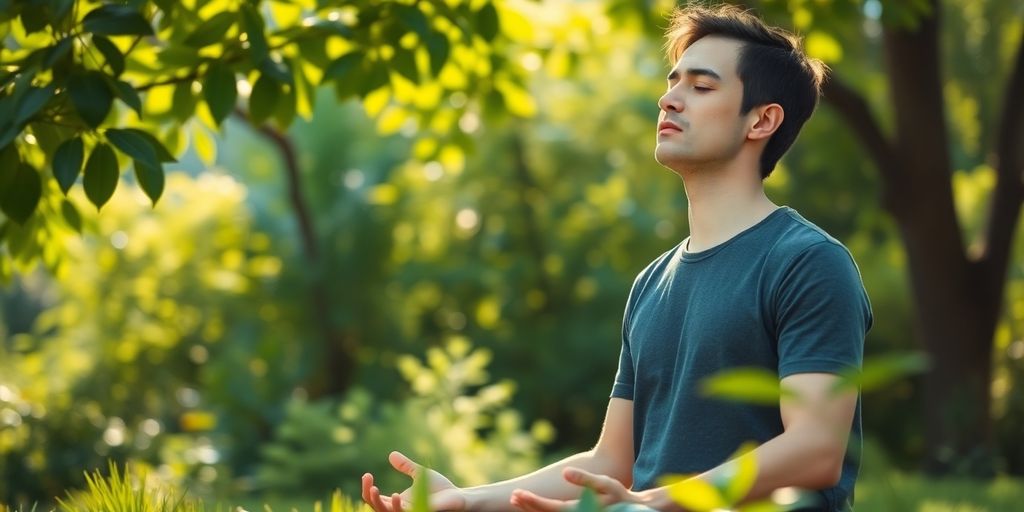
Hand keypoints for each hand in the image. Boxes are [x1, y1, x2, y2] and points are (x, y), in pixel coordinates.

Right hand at [361, 451, 466, 511]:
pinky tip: (395, 496)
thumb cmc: (441, 489)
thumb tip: (391, 454)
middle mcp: (401, 510)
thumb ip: (406, 466)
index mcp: (399, 503)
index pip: (376, 500)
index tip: (366, 474)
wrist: (458, 496)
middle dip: (369, 496)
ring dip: (379, 503)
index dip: (368, 489)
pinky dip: (397, 507)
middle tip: (368, 481)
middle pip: (377, 508)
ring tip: (375, 489)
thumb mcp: (420, 474)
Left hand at [509, 468, 640, 511]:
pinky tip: (535, 504)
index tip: (516, 494)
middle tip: (513, 495)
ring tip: (517, 499)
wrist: (636, 510)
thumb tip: (565, 472)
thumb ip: (585, 479)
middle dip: (528, 506)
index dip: (532, 502)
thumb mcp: (606, 484)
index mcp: (581, 510)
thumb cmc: (621, 495)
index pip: (551, 508)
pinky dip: (544, 509)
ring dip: (532, 509)